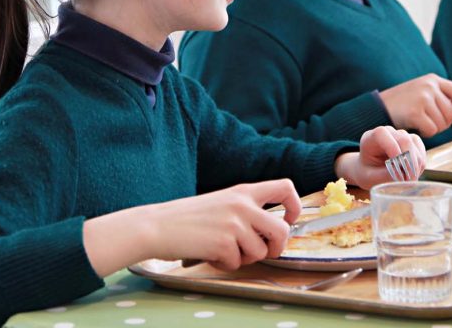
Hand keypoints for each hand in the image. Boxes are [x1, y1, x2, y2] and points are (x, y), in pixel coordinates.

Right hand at [83, 179, 301, 276]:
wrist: (157, 225)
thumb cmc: (188, 217)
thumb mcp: (223, 202)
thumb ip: (246, 211)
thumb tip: (271, 231)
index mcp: (244, 191)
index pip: (285, 187)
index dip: (294, 206)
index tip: (287, 220)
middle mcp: (243, 204)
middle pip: (282, 230)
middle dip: (277, 247)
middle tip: (264, 251)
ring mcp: (234, 224)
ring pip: (260, 252)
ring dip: (245, 258)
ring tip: (224, 250)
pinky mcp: (223, 243)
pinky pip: (237, 263)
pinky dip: (226, 264)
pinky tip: (210, 254)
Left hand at [334, 125, 425, 187]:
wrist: (372, 169)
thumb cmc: (368, 173)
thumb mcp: (369, 178)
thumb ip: (383, 175)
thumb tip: (401, 175)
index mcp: (370, 138)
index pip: (382, 134)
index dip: (392, 147)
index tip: (398, 167)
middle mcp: (387, 132)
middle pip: (404, 139)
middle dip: (409, 162)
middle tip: (408, 182)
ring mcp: (401, 135)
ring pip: (414, 145)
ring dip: (415, 165)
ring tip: (409, 181)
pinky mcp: (412, 141)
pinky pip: (421, 151)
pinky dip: (419, 165)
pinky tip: (413, 175)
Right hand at [378, 73, 451, 136]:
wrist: (377, 107)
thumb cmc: (402, 104)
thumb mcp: (422, 94)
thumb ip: (441, 97)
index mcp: (434, 80)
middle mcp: (431, 86)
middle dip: (443, 121)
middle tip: (426, 119)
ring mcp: (424, 97)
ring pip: (443, 123)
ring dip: (433, 127)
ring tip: (417, 120)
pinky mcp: (417, 110)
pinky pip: (433, 130)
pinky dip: (425, 132)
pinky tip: (414, 124)